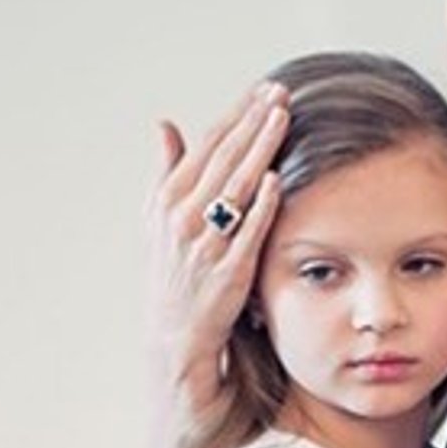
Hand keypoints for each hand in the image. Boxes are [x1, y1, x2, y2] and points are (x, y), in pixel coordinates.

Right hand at [145, 81, 289, 413]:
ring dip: (256, 151)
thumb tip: (166, 127)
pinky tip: (275, 180)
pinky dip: (257, 207)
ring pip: (230, 190)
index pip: (204, 150)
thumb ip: (169, 176)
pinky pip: (242, 237)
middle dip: (250, 122)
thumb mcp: (165, 229)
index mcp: (166, 207)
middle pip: (218, 162)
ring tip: (281, 116)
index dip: (234, 116)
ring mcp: (199, 253)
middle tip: (279, 89)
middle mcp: (178, 225)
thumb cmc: (176, 291)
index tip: (262, 88)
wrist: (175, 359)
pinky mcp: (222, 280)